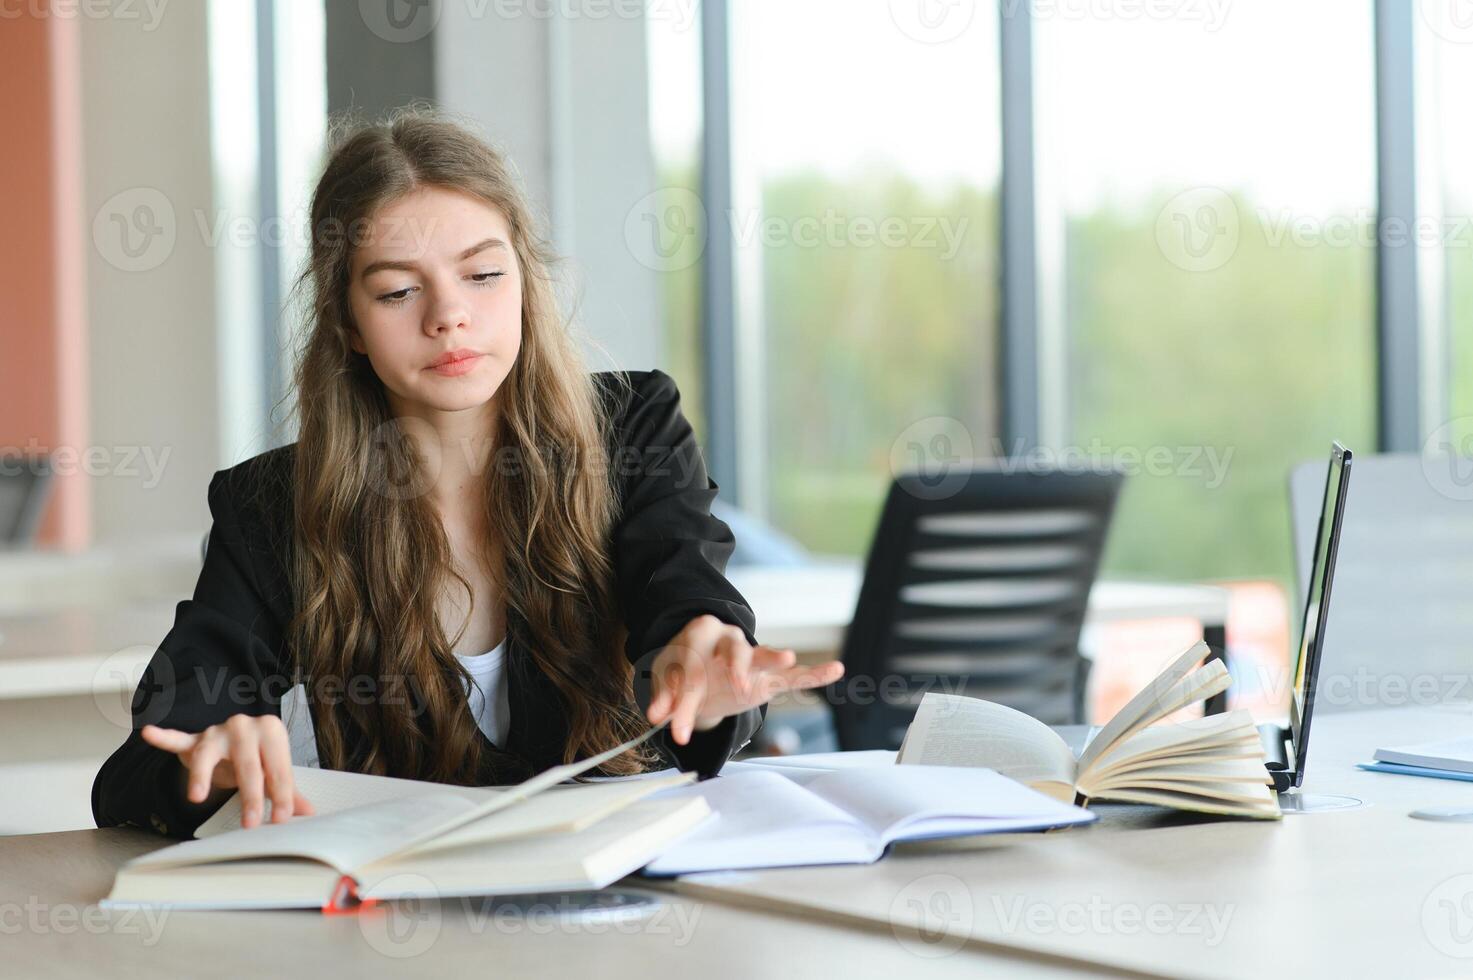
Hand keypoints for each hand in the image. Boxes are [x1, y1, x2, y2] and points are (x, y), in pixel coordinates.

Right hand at [141, 714, 315, 829]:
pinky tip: (150, 733)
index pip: (278, 767)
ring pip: (209, 754)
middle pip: (248, 764)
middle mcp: (245, 726)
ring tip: (196, 796)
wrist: (236, 740)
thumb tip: (307, 812)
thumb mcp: (274, 771)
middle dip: (251, 796)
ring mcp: (217, 731)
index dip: (281, 794)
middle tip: (251, 823)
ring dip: (201, 777)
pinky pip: (179, 739)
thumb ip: (289, 790)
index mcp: (272, 731)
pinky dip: (164, 737)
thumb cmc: (259, 757)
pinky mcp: (195, 739)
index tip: (282, 818)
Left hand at [646, 614, 843, 744]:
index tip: (672, 728)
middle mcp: (729, 638)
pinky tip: (836, 669)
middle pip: (732, 654)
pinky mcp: (769, 676)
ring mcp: (752, 656)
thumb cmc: (683, 667)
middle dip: (734, 671)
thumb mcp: (666, 678)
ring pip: (763, 655)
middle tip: (737, 686)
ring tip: (787, 658)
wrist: (701, 663)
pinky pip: (794, 675)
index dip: (680, 698)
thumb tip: (658, 715)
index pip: (692, 665)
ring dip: (773, 658)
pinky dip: (815, 673)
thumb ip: (665, 698)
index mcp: (699, 632)